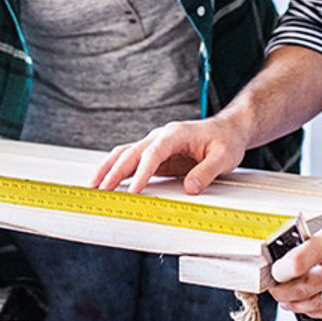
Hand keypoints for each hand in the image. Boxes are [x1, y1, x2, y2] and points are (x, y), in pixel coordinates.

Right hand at [90, 116, 249, 194]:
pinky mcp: (156, 155)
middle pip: (131, 153)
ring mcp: (156, 145)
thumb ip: (207, 172)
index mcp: (175, 134)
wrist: (227, 130)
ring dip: (109, 168)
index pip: (153, 153)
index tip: (134, 190)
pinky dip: (117, 169)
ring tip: (94, 185)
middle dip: (114, 171)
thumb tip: (190, 188)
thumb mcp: (223, 157)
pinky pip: (131, 161)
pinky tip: (107, 181)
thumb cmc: (225, 140)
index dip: (142, 172)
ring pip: (125, 154)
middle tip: (102, 190)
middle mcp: (161, 137)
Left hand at [270, 205, 321, 317]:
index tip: (273, 271)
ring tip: (286, 300)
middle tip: (273, 289)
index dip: (279, 271)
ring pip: (316, 304)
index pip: (296, 261)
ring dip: (296, 304)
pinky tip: (310, 307)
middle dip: (281, 291)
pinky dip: (319, 312)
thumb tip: (298, 255)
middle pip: (301, 288)